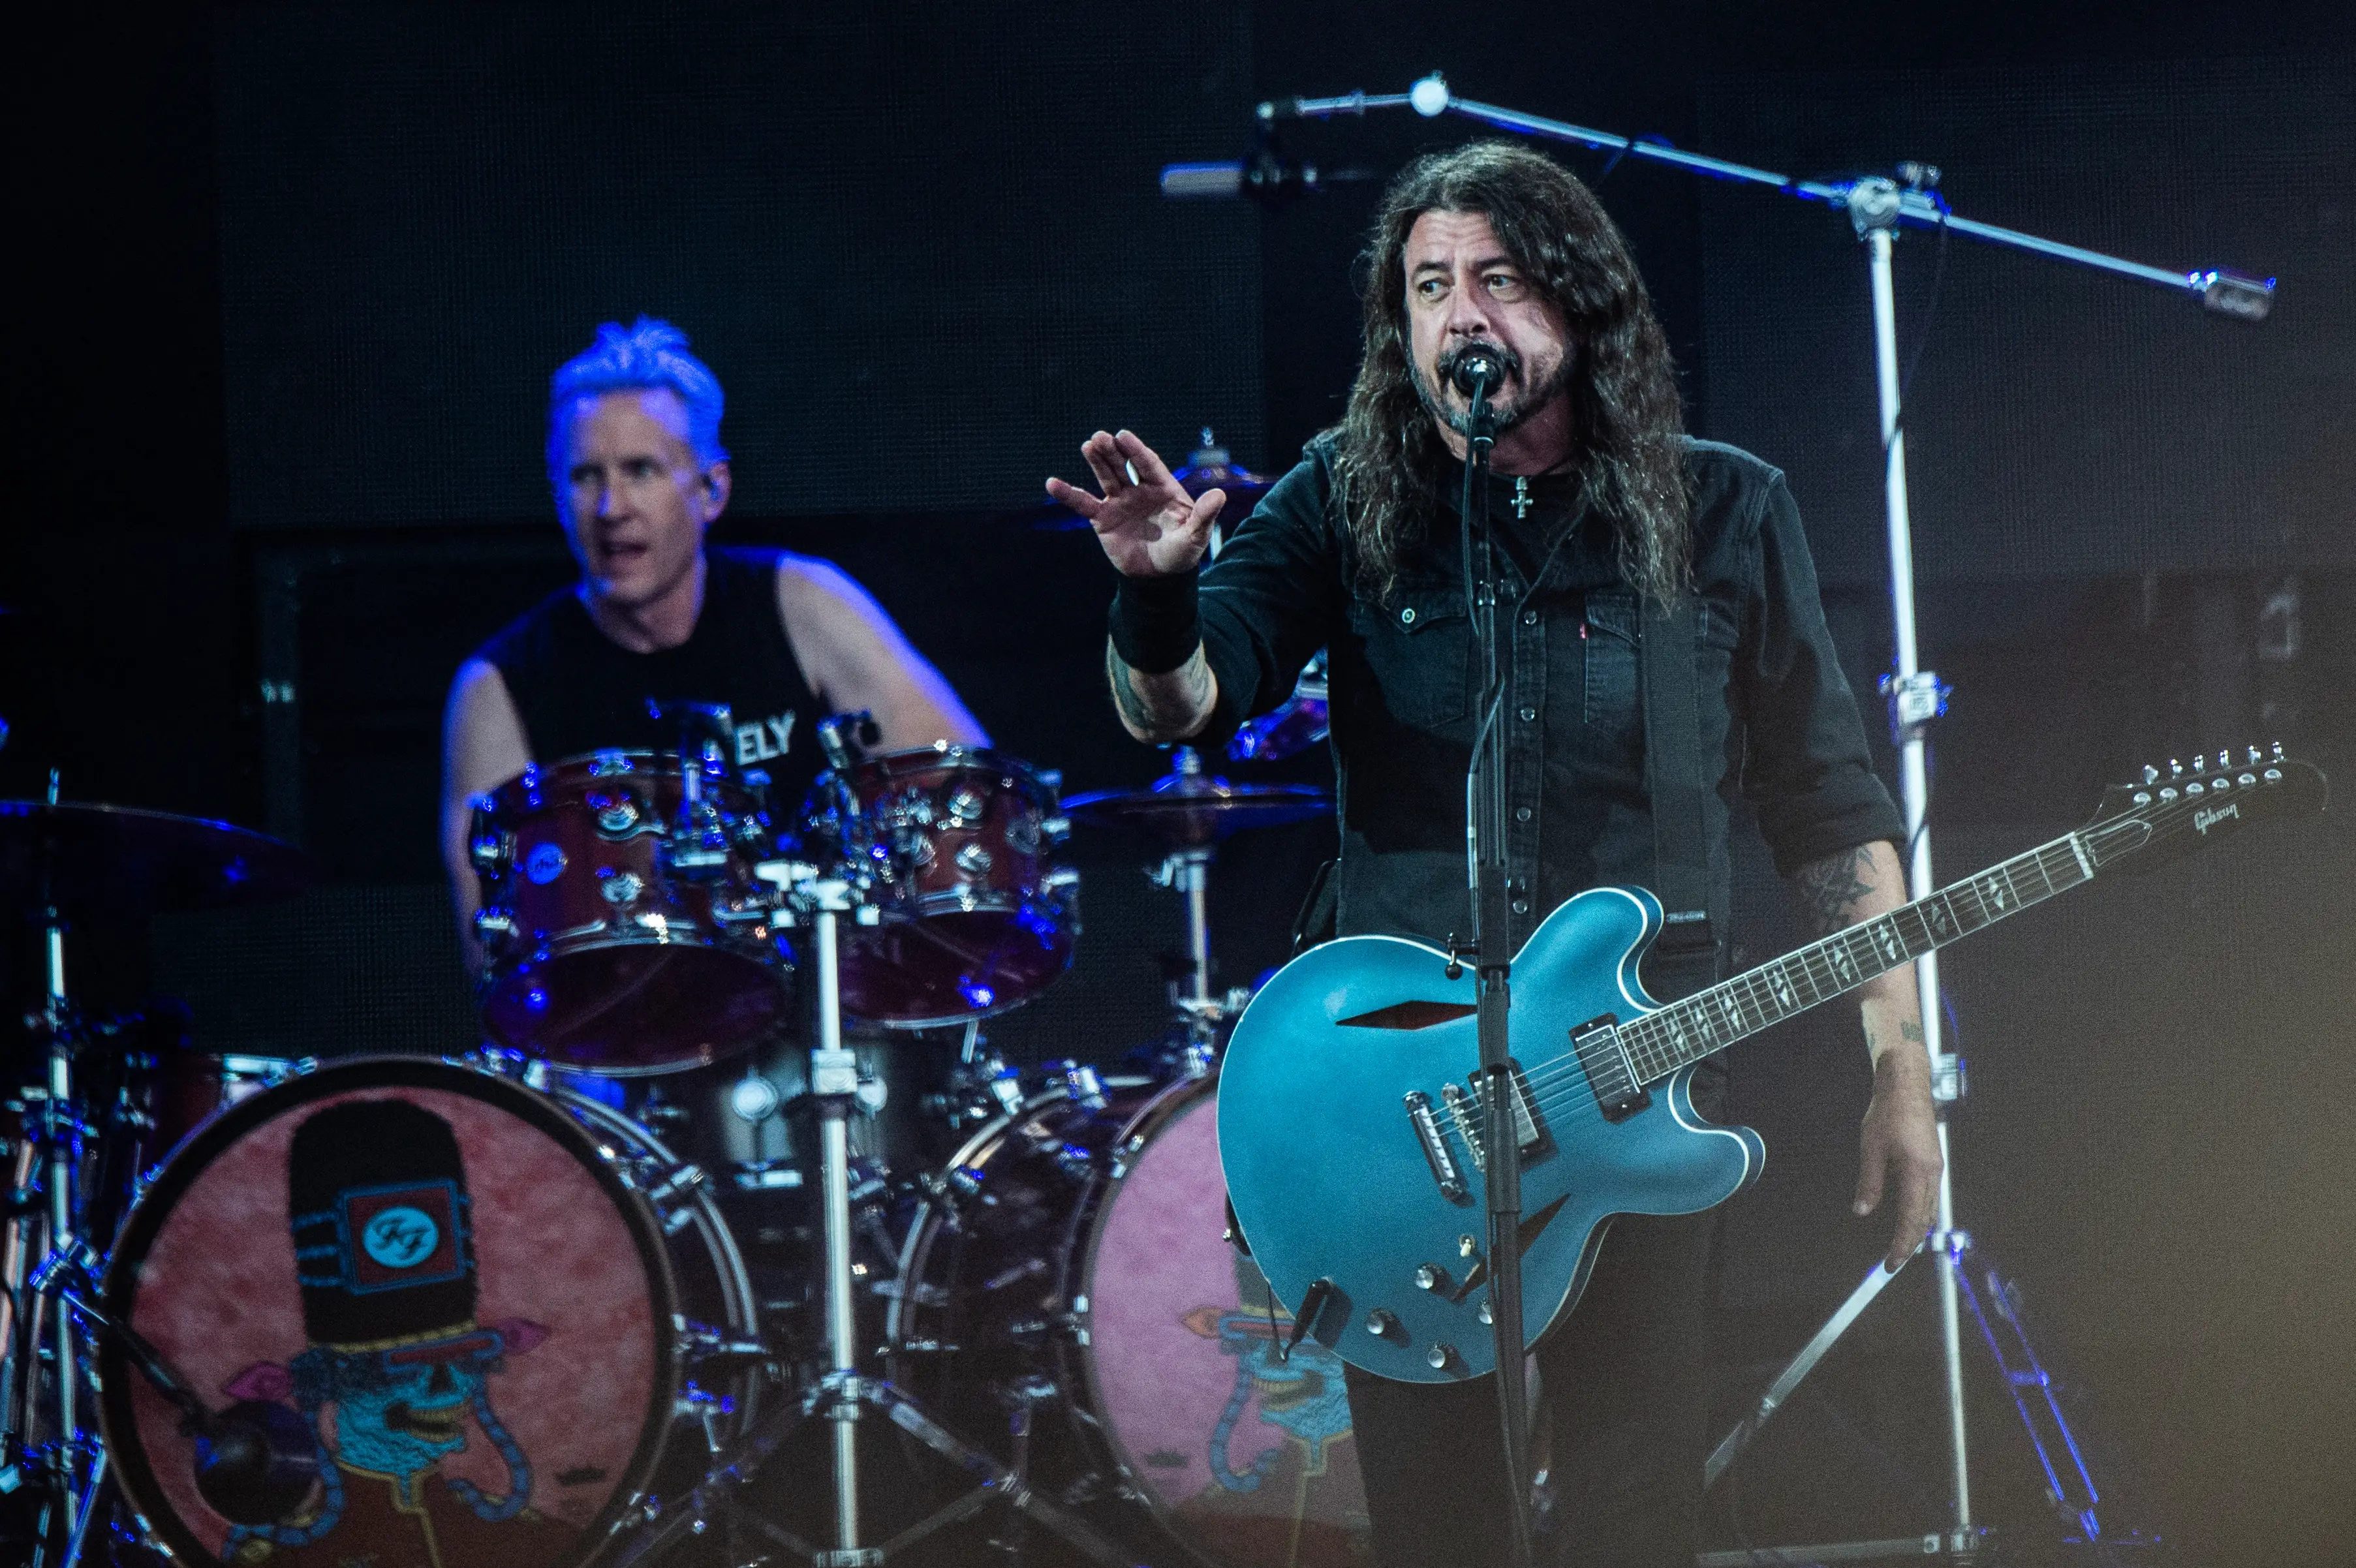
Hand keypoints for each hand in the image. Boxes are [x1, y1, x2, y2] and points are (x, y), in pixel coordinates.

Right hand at [1046, 429, 1223, 578]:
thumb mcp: (1196, 535)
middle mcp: (1139, 490)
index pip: (1147, 464)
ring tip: (1088, 445)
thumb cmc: (1181, 553)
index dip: (1135, 450)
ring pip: (1105, 476)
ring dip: (1096, 461)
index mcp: (1163, 488)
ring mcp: (1120, 502)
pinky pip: (1083, 504)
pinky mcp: (1103, 519)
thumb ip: (1204, 515)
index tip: (1123, 436)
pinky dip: (1068, 494)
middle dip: (1112, 451)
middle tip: (1100, 437)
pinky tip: (1052, 483)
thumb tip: (1220, 495)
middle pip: (1123, 465)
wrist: (1159, 577)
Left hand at [1854, 1044, 1942, 1270]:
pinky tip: (1909, 1217)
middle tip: (1895, 1260)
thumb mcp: (1871, 1148)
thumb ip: (1870, 1182)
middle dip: (1912, 1242)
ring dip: (1918, 1229)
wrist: (1906, 1084)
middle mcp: (1933, 1173)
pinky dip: (1921, 1212)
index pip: (1912, 1219)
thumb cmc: (1887, 1113)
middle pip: (1926, 1218)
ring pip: (1930, 1208)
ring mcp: (1936, 1166)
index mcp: (1918, 1172)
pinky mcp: (1933, 1160)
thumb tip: (1862, 1211)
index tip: (1892, 1262)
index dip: (1903, 1244)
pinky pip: (1930, 1195)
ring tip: (1902, 1245)